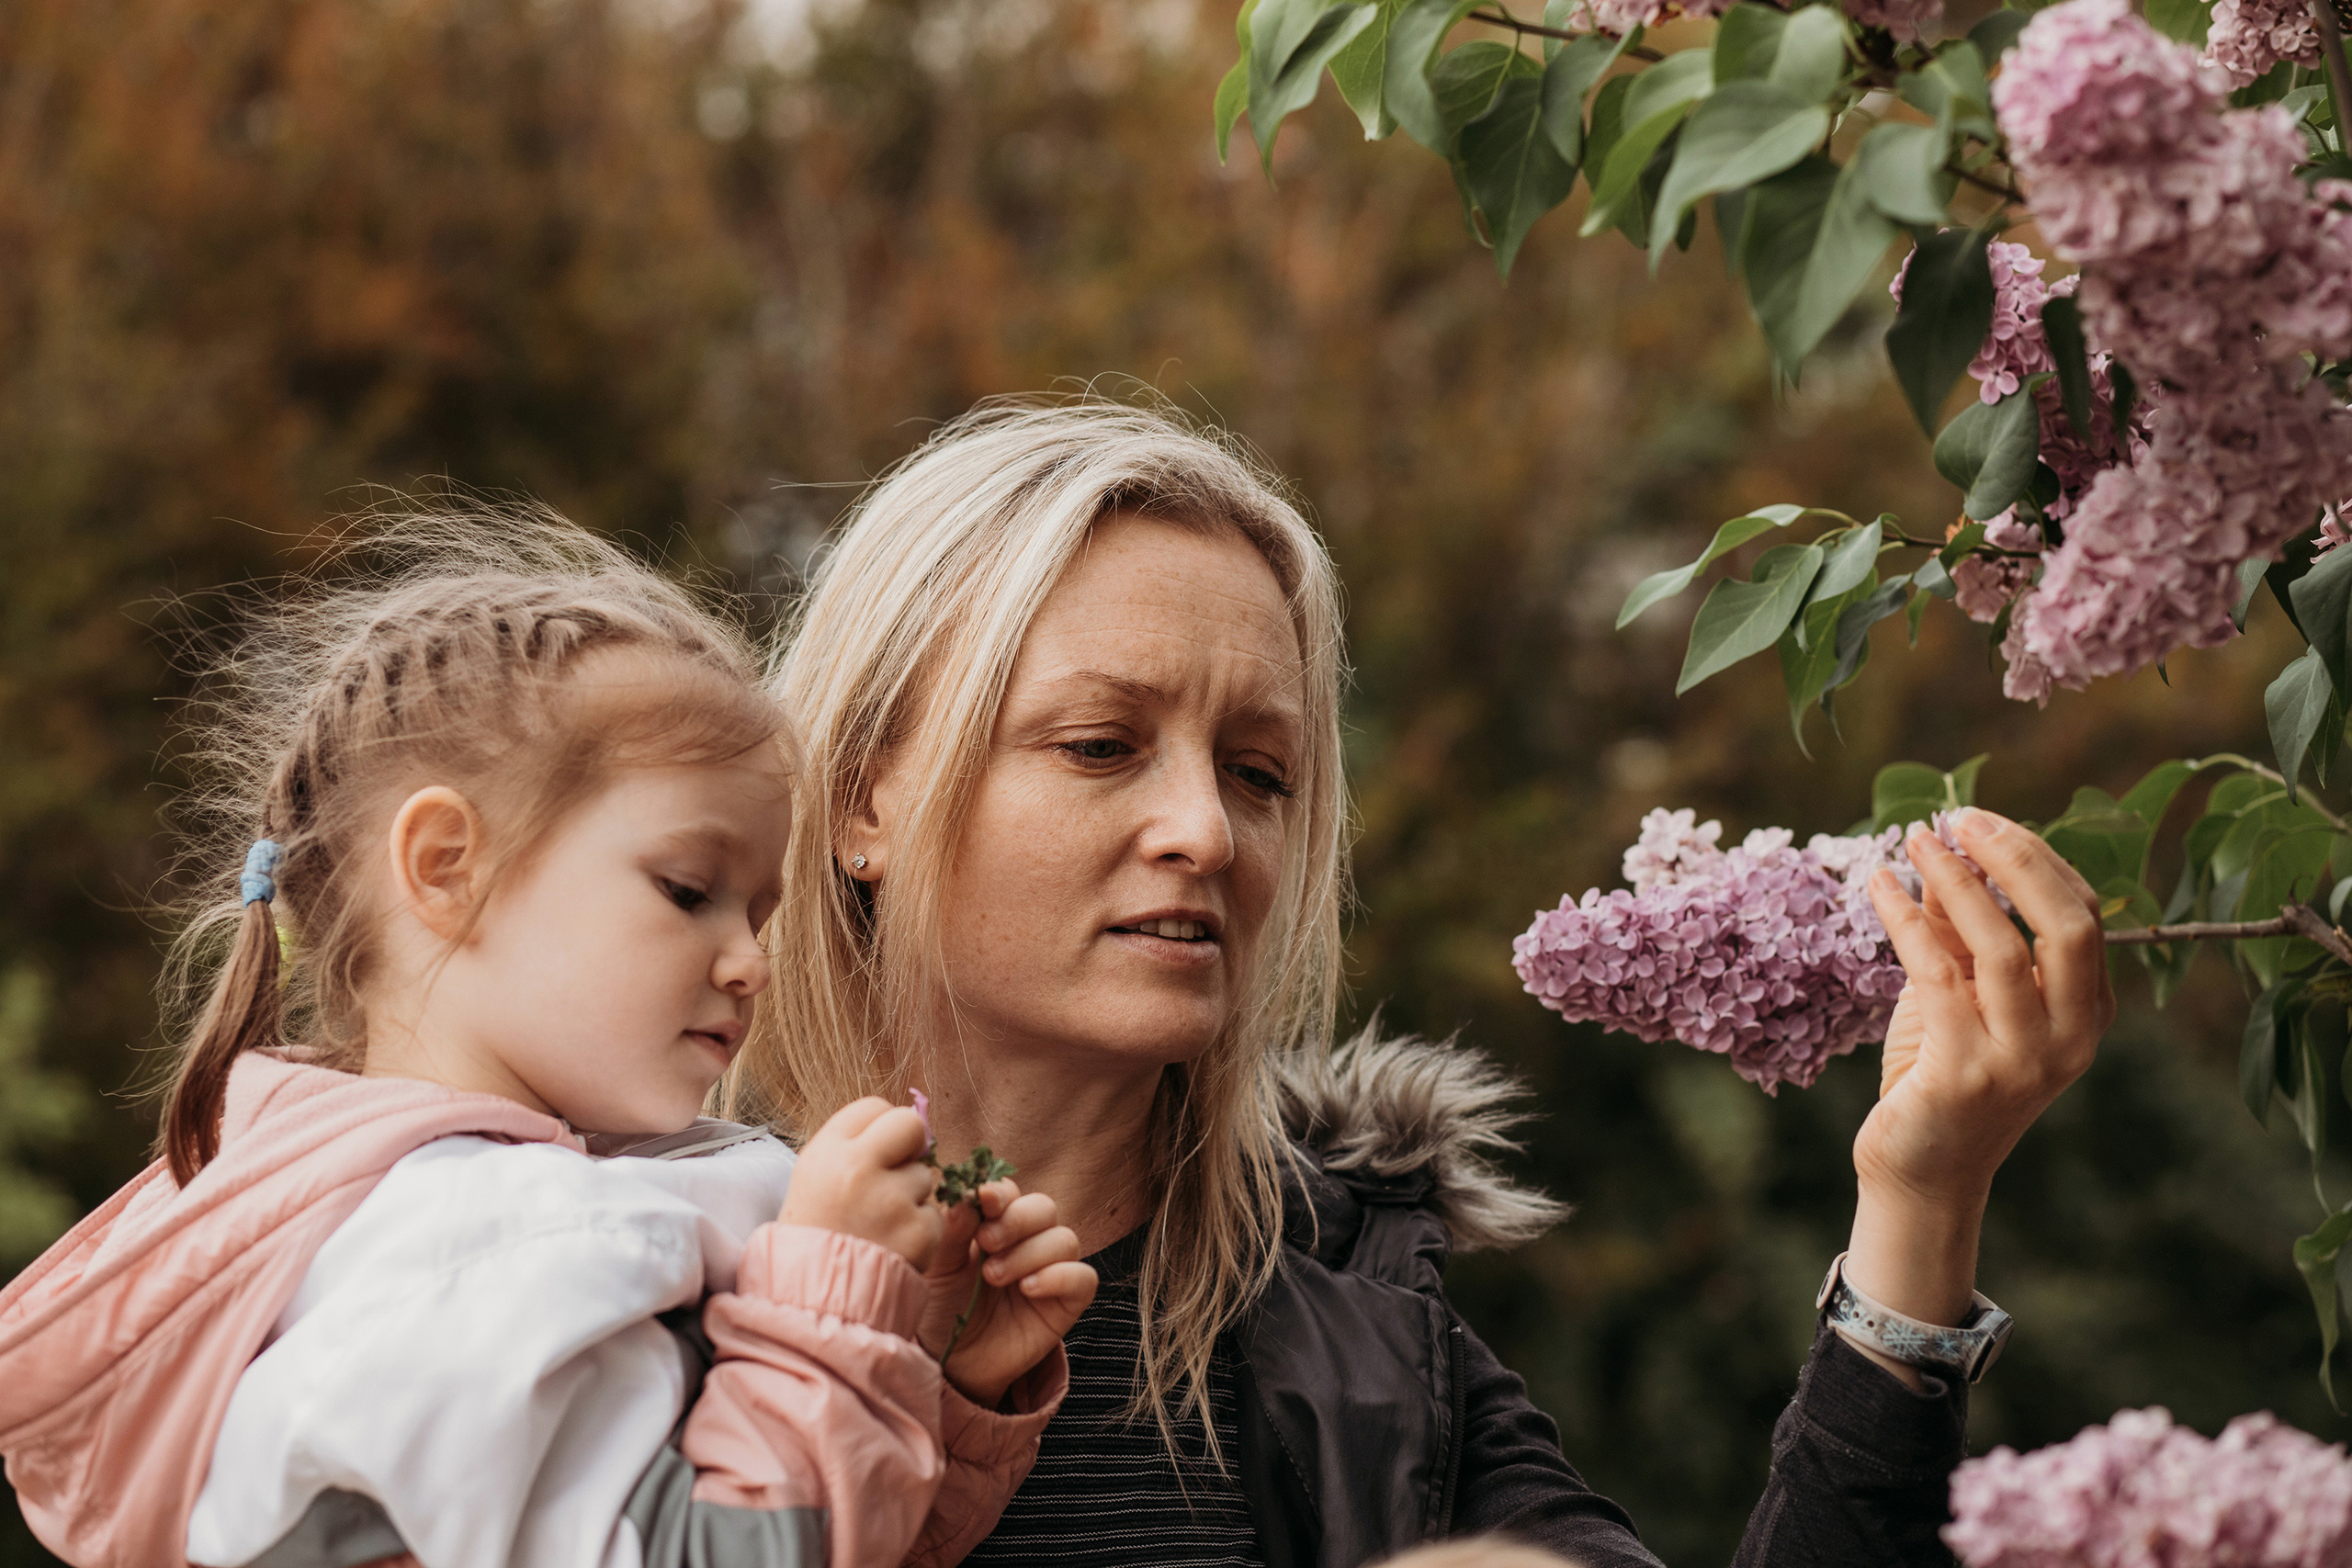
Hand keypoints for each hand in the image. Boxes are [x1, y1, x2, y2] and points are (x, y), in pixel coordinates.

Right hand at [778, 1098, 943, 1271]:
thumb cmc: (814, 1234)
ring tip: (878, 1226)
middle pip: (909, 1124)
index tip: (874, 1150)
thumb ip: (853, 1146)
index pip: (873, 1106)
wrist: (810, 1300)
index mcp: (828, 1152)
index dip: (878, 1127)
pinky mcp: (917, 1231)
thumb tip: (904, 1126)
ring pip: (923, 1177)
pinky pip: (934, 1216)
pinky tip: (891, 1247)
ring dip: (910, 1198)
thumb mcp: (815, 1177)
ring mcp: (891, 1200)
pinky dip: (919, 1232)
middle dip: (909, 1145)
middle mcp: (859, 1168)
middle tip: (893, 1174)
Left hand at [918, 1179, 1096, 1408]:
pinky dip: (1059, 1277)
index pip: (1011, 1192)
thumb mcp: (938, 1269)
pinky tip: (1028, 1290)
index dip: (1001, 1191)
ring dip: (1030, 1253)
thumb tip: (964, 1198)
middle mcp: (1028, 1241)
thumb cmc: (943, 1309)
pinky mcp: (1066, 1303)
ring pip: (1065, 1239)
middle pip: (1044, 1208)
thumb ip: (952, 1233)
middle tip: (987, 1242)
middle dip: (1017, 1219)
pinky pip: (1084, 1277)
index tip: (984, 1198)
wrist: (953, 1363)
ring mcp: (1050, 1270)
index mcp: (995, 1224)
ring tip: (994, 1276)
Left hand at [1849, 810, 2111, 1375]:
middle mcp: (2070, 1038)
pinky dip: (1904, 919)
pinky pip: (1937, 975)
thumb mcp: (1963, 994)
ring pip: (2002, 947)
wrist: (1921, 1170)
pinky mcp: (1966, 1074)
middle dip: (2016, 859)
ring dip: (1955, 881)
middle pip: (2068, 926)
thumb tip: (1942, 851)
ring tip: (1915, 840)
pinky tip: (1878, 885)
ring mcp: (2023, 1060)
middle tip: (1960, 818)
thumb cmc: (1943, 1071)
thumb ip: (1962, 932)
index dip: (2035, 858)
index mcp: (2088, 1013)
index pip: (2084, 916)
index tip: (1979, 821)